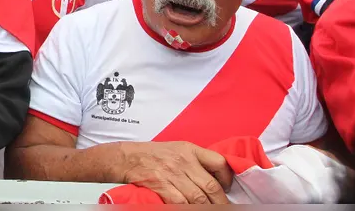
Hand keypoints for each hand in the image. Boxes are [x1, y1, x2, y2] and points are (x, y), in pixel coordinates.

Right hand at [118, 141, 232, 203]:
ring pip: (199, 198)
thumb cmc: (151, 154)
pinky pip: (182, 203)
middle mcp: (183, 161)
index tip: (228, 186)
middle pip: (211, 186)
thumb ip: (195, 160)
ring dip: (206, 207)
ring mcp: (172, 174)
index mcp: (189, 149)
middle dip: (221, 201)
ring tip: (210, 210)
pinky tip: (190, 208)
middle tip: (225, 207)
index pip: (218, 162)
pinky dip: (189, 208)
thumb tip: (214, 177)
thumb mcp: (176, 148)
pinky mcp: (161, 185)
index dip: (227, 177)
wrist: (126, 158)